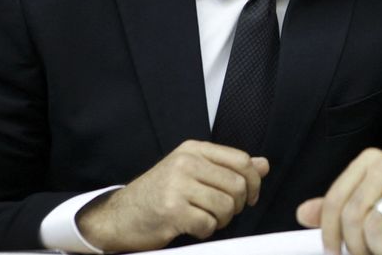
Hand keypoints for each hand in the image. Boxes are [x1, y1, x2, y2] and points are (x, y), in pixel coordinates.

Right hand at [77, 140, 268, 251]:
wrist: (118, 216)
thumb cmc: (159, 194)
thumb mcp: (193, 172)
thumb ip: (228, 167)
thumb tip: (264, 165)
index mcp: (194, 150)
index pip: (241, 160)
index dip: (254, 181)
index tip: (250, 197)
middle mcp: (186, 162)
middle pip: (238, 184)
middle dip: (238, 205)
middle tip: (225, 213)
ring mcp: (177, 185)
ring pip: (226, 205)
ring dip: (222, 220)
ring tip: (208, 219)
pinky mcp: (171, 210)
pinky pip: (208, 224)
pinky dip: (206, 231)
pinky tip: (194, 227)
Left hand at [295, 148, 381, 254]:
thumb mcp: (370, 203)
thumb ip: (338, 208)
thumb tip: (303, 213)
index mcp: (369, 161)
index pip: (335, 200)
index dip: (328, 232)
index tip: (332, 251)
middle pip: (353, 216)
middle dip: (355, 246)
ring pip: (375, 227)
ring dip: (378, 250)